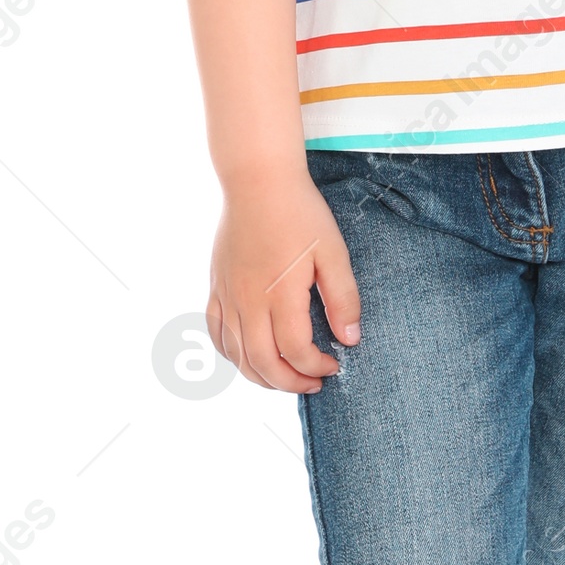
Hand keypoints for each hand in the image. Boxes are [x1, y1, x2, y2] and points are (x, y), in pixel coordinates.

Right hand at [208, 168, 361, 393]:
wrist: (257, 181)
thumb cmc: (299, 213)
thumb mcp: (333, 252)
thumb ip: (343, 298)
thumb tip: (349, 339)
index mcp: (280, 293)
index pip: (295, 351)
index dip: (316, 367)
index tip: (335, 363)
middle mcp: (248, 300)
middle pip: (262, 363)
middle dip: (290, 382)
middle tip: (314, 383)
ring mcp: (227, 294)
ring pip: (236, 355)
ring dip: (261, 376)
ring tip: (285, 377)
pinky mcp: (216, 286)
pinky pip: (216, 333)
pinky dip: (231, 354)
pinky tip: (249, 356)